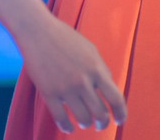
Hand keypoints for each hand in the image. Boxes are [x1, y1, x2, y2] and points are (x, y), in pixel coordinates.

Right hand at [18, 11, 125, 132]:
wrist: (38, 31)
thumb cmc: (65, 38)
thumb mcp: (90, 49)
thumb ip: (100, 68)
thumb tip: (109, 87)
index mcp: (96, 68)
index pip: (115, 98)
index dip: (121, 113)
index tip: (120, 120)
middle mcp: (83, 81)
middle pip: (100, 114)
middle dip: (102, 123)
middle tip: (100, 124)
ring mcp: (65, 88)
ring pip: (82, 119)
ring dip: (85, 124)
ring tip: (84, 122)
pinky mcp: (48, 94)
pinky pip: (61, 120)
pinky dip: (67, 128)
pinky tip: (69, 128)